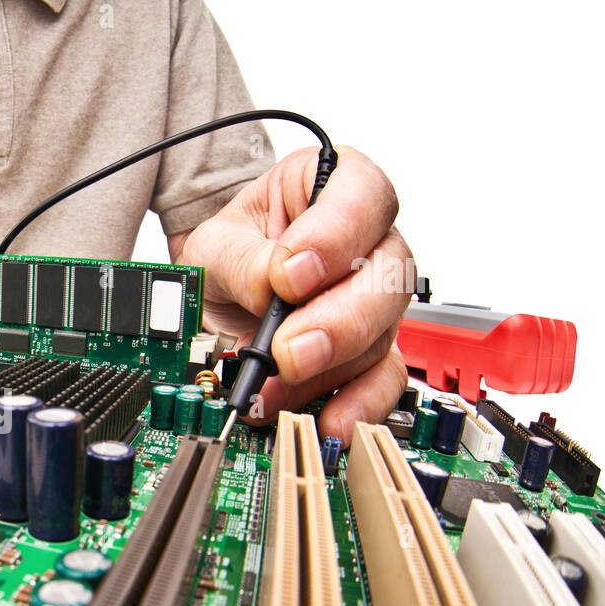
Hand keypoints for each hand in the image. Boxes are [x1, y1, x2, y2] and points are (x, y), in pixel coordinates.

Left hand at [174, 146, 412, 443]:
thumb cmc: (231, 251)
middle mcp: (369, 241)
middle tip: (289, 349)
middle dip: (337, 319)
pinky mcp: (368, 349)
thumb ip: (243, 259)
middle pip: (387, 275)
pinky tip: (331, 418)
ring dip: (331, 367)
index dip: (334, 236)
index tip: (290, 274)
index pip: (362, 197)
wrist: (220, 290)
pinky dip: (358, 403)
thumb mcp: (216, 243)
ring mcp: (374, 299)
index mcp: (334, 187)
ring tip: (280, 386)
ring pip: (382, 331)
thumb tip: (269, 287)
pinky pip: (382, 378)